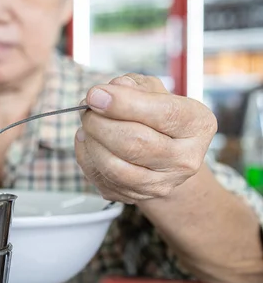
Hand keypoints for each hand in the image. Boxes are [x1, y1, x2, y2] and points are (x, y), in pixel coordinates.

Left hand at [74, 74, 217, 203]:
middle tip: (87, 110)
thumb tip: (111, 90)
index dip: (123, 103)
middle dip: (99, 123)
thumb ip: (133, 86)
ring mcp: (162, 183)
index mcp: (197, 124)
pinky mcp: (137, 196)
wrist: (164, 155)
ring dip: (91, 142)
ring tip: (87, 125)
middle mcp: (186, 158)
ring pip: (114, 167)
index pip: (163, 114)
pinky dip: (86, 157)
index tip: (95, 94)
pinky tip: (88, 142)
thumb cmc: (156, 116)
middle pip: (134, 143)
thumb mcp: (152, 91)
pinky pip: (101, 178)